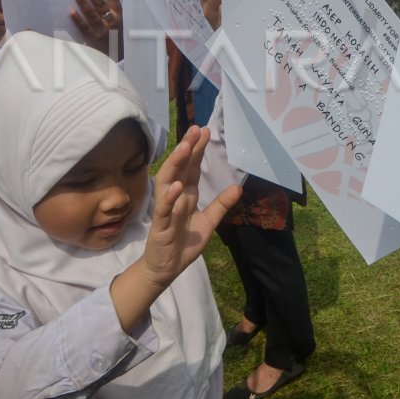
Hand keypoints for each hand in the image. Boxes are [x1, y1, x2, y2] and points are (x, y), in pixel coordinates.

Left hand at [70, 0, 121, 55]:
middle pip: (100, 3)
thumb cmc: (118, 35)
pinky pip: (84, 27)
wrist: (120, 56)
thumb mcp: (120, 21)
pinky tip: (71, 11)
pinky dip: (78, 19)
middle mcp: (112, 21)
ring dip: (83, 2)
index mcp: (119, 15)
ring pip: (92, 14)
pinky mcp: (93, 39)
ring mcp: (102, 30)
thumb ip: (112, 8)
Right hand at [142, 126, 241, 287]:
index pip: (191, 168)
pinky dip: (169, 197)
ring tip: (184, 147)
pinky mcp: (160, 225)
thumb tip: (238, 187)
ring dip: (175, 164)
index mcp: (186, 195)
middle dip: (187, 148)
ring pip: (167, 182)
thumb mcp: (209, 223)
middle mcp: (175, 197)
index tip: (204, 131)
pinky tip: (176, 185)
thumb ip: (221, 205)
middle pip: (179, 168)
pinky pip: (164, 209)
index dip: (197, 150)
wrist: (167, 269)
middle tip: (196, 129)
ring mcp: (166, 210)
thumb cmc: (184, 244)